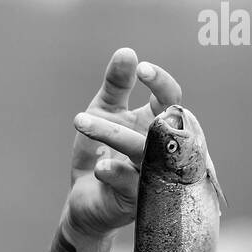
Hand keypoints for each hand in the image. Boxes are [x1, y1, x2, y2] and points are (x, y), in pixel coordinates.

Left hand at [65, 47, 183, 238]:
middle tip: (90, 109)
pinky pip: (131, 183)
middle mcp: (161, 148)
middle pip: (156, 125)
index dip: (160, 83)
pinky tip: (100, 166)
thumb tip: (127, 52)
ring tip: (80, 122)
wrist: (84, 200)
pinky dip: (115, 172)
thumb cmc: (102, 152)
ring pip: (141, 151)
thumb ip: (116, 85)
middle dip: (124, 113)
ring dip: (110, 135)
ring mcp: (152, 174)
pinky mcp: (137, 199)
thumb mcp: (104, 113)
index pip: (170, 99)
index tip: (141, 69)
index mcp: (157, 124)